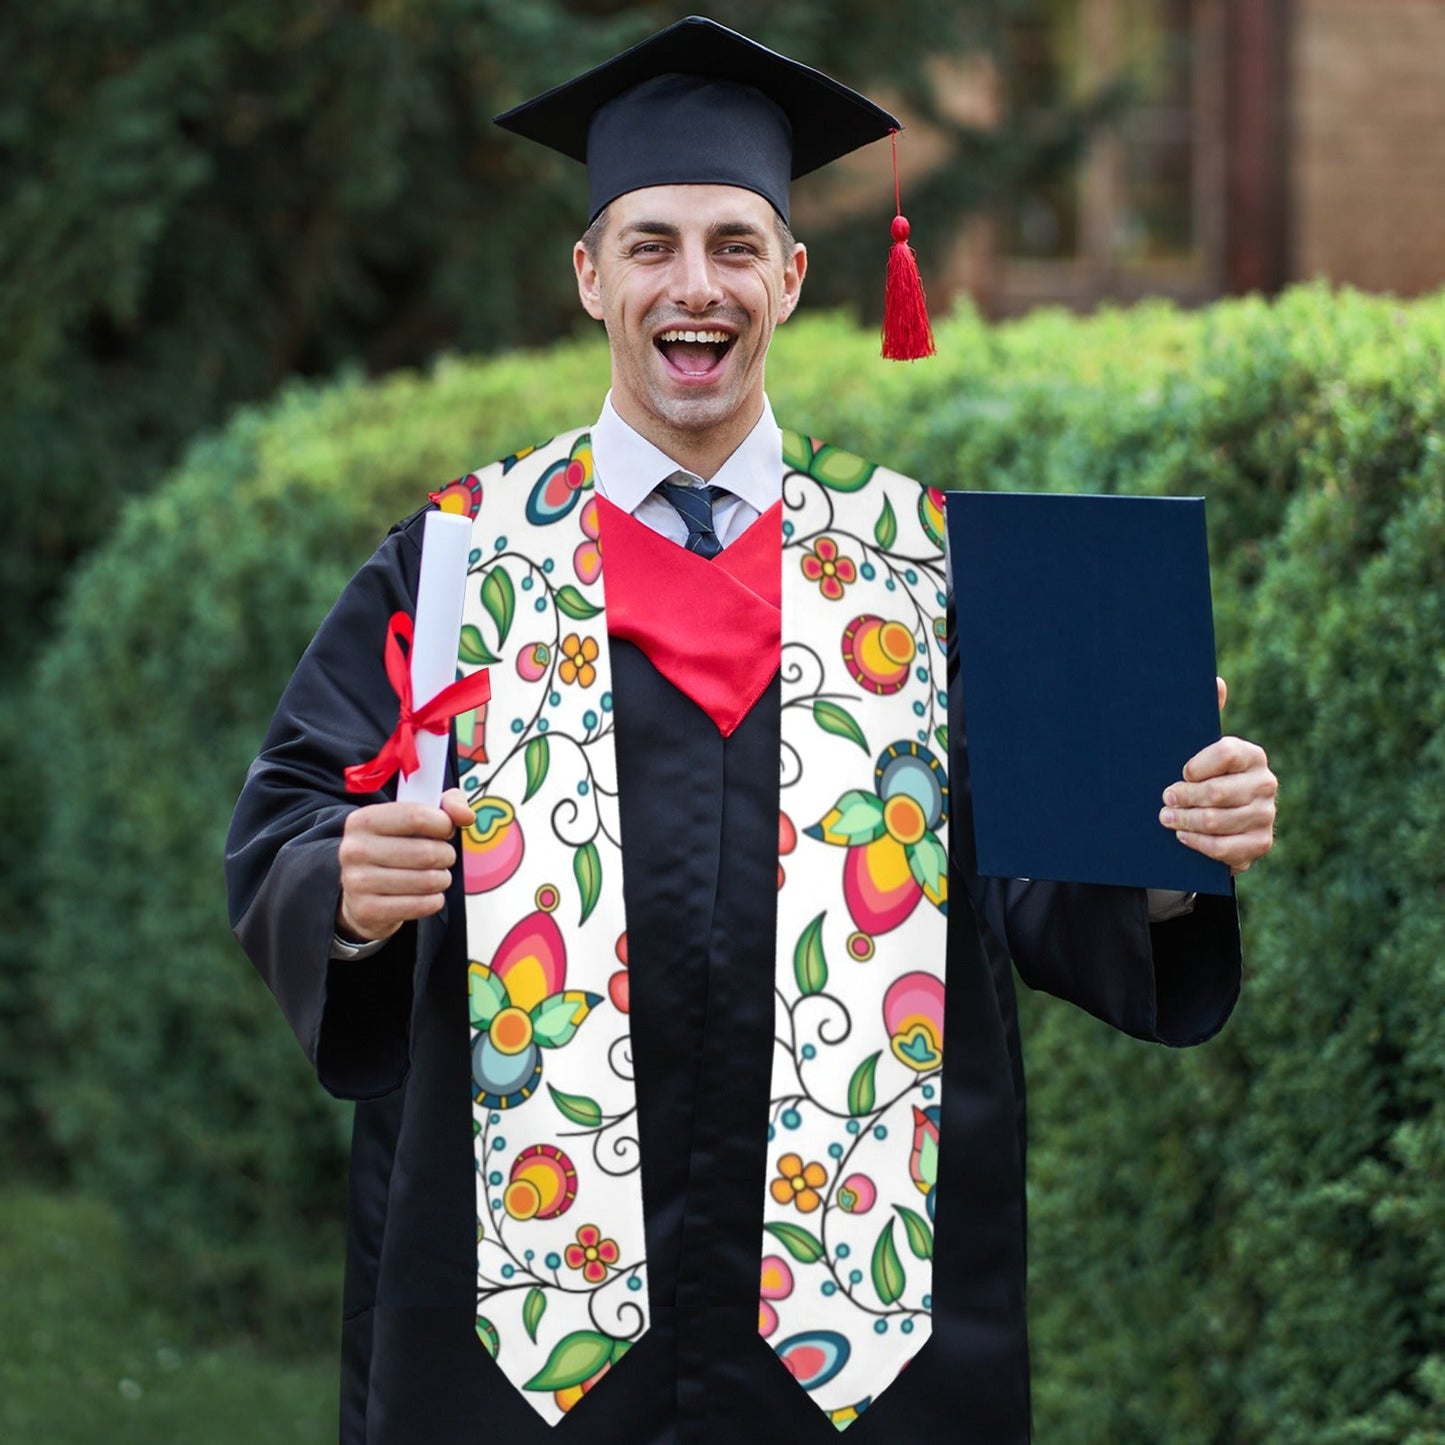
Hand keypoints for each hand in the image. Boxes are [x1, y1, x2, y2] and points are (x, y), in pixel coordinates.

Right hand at [336, 787, 475, 942]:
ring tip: (436, 876)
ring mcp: (357, 882)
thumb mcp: (415, 817)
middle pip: (426, 852)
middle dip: (446, 855)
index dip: (444, 824)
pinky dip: (434, 901)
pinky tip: (428, 895)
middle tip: (443, 857)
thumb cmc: (395, 848)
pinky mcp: (367, 910)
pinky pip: (420, 905)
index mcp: (363, 820)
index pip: (417, 816)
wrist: (361, 892)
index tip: (446, 830)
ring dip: (442, 879)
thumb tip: (466, 815)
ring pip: (427, 881)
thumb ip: (446, 806)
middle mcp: (354, 849)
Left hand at [1159, 678, 1276, 873]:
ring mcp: (1266, 815)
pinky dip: (1199, 843)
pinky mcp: (1260, 844)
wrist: (1219, 820)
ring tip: (1166, 818)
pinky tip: (1183, 836)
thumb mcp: (1199, 748)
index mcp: (1251, 755)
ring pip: (1217, 821)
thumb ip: (1206, 715)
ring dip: (1185, 821)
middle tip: (1164, 799)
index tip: (1180, 772)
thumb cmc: (1203, 777)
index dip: (1196, 765)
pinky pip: (1225, 848)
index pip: (1225, 753)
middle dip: (1183, 797)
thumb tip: (1216, 681)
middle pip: (1218, 793)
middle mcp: (1265, 783)